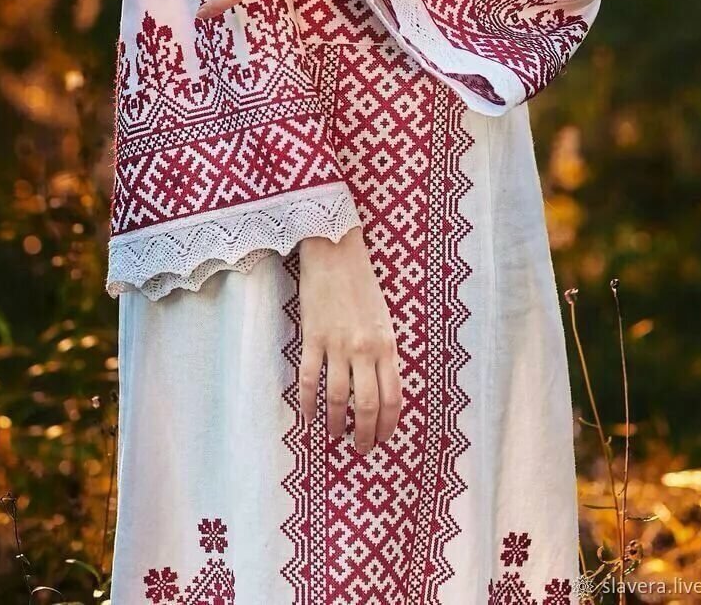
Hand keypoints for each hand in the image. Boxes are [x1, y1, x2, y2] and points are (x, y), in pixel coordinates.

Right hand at [297, 225, 402, 453]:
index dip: (388, 424)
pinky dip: (308, 403)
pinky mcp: (313, 338)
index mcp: (387, 345)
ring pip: (338, 398)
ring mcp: (337, 345)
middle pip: (367, 405)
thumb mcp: (384, 318)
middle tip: (360, 449)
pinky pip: (310, 379)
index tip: (383, 439)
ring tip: (335, 436)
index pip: (392, 397)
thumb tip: (381, 387)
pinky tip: (309, 417)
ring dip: (337, 423)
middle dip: (364, 433)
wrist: (335, 252)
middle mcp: (365, 349)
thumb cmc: (361, 283)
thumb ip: (383, 351)